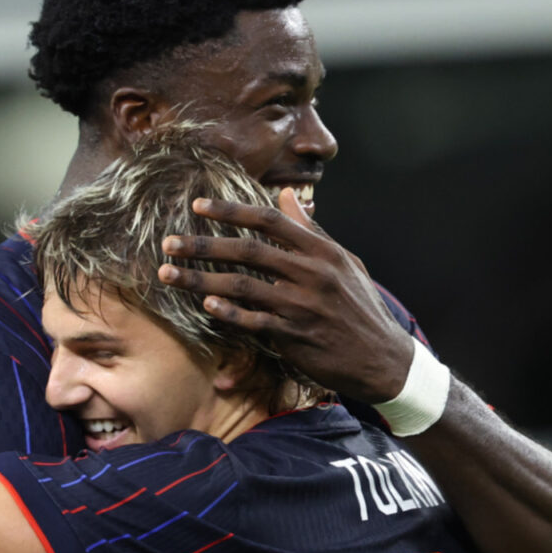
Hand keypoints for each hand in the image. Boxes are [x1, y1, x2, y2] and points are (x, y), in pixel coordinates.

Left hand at [156, 189, 414, 404]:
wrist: (383, 358)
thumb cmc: (360, 306)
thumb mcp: (344, 261)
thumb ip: (311, 230)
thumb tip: (286, 194)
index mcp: (322, 250)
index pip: (270, 220)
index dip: (232, 210)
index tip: (198, 206)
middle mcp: (311, 273)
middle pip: (247, 251)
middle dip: (203, 245)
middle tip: (169, 242)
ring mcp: (301, 306)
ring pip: (241, 286)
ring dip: (199, 280)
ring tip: (168, 275)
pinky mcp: (294, 337)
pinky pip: (253, 322)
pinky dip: (227, 314)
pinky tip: (204, 306)